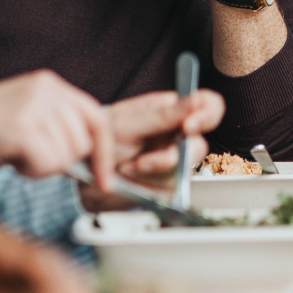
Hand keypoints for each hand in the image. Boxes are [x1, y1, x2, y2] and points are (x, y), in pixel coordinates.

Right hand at [0, 69, 114, 186]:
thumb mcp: (25, 117)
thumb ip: (57, 129)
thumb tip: (92, 160)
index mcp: (49, 83)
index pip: (96, 117)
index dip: (104, 152)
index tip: (105, 181)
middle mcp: (46, 89)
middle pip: (84, 141)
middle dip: (62, 161)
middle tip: (28, 156)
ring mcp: (34, 106)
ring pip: (66, 156)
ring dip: (42, 167)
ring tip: (13, 153)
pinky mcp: (22, 128)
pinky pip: (47, 166)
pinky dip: (30, 171)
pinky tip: (8, 158)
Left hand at [78, 87, 225, 210]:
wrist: (83, 171)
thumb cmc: (102, 136)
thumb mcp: (129, 122)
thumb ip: (164, 115)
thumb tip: (194, 101)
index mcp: (174, 110)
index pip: (208, 106)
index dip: (206, 115)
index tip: (188, 127)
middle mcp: (178, 135)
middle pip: (198, 147)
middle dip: (168, 158)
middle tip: (141, 162)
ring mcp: (174, 161)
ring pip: (181, 174)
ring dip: (150, 175)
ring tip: (126, 168)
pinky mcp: (167, 184)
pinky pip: (169, 191)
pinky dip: (146, 189)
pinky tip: (130, 181)